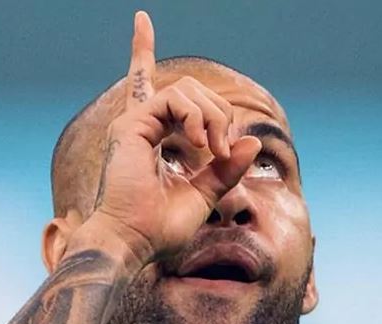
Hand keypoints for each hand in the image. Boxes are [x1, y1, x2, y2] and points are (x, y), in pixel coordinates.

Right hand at [90, 11, 261, 261]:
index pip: (146, 85)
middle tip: (223, 151)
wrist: (133, 243)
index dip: (141, 52)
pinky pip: (175, 98)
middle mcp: (138, 125)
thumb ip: (225, 169)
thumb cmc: (161, 228)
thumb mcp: (204, 195)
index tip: (141, 19)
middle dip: (218, 114)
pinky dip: (198, 117)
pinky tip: (201, 143)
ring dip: (213, 117)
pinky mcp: (130, 125)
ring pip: (186, 90)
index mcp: (149, 136)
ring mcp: (132, 123)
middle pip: (189, 91)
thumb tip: (252, 142)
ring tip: (213, 150)